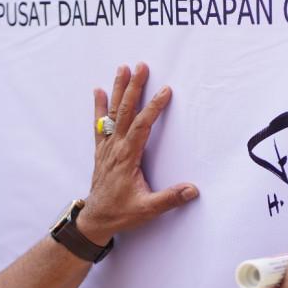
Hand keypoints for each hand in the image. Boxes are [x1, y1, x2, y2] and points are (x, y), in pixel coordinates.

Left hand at [76, 63, 198, 244]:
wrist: (95, 220)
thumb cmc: (120, 213)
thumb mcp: (147, 209)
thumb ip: (169, 199)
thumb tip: (192, 190)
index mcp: (127, 158)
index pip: (142, 126)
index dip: (153, 108)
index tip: (165, 91)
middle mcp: (115, 149)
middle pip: (125, 112)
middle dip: (134, 88)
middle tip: (141, 67)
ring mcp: (106, 148)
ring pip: (112, 113)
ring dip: (118, 90)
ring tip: (122, 69)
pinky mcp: (101, 151)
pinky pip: (99, 124)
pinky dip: (99, 107)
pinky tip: (99, 91)